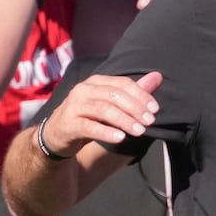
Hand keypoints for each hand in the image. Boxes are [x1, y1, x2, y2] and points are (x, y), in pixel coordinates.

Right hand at [39, 71, 163, 156]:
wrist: (57, 135)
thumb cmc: (88, 117)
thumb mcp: (111, 104)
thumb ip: (133, 92)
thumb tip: (158, 76)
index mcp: (95, 82)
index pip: (122, 84)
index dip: (141, 95)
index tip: (155, 109)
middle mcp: (83, 90)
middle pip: (114, 95)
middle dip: (135, 108)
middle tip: (150, 121)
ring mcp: (73, 106)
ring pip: (103, 110)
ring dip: (124, 120)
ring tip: (140, 131)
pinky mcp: (68, 124)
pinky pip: (89, 126)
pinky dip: (106, 132)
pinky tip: (120, 138)